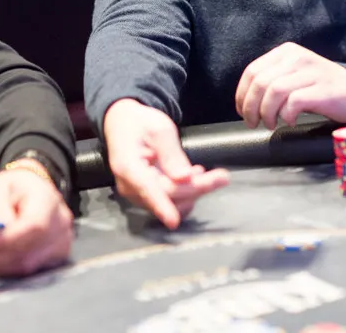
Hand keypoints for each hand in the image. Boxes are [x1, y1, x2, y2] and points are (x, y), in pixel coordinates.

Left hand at [0, 164, 74, 276]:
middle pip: (30, 250)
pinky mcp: (57, 256)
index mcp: (47, 199)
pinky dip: (8, 270)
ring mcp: (62, 241)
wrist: (30, 191)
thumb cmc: (11, 189)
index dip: (10, 240)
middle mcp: (60, 222)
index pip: (34, 225)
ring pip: (29, 264)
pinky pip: (31, 271)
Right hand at [103, 99, 229, 229]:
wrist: (123, 124)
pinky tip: (194, 177)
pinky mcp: (145, 196)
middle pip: (167, 196)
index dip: (162, 207)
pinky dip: (186, 191)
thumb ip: (172, 153)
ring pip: (171, 201)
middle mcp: (129, 185)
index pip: (148, 190)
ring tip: (209, 174)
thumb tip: (185, 178)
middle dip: (197, 188)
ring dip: (193, 190)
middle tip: (222, 176)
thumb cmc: (140, 123)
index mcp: (128, 166)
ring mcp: (137, 193)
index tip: (173, 221)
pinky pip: (168, 200)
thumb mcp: (159, 129)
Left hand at [234, 42, 345, 128]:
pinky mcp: (322, 89)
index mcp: (286, 52)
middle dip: (251, 107)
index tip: (242, 111)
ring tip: (271, 124)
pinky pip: (294, 102)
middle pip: (261, 83)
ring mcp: (311, 72)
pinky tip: (291, 121)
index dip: (242, 95)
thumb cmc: (319, 88)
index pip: (252, 71)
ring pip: (274, 92)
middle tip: (254, 123)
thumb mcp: (293, 75)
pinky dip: (287, 115)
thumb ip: (272, 80)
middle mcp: (297, 57)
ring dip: (267, 113)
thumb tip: (245, 102)